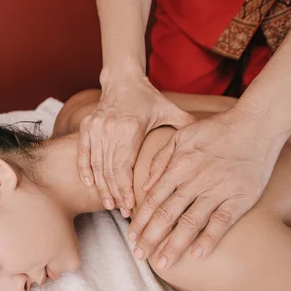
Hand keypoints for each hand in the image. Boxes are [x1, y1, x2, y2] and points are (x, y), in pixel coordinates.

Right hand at [77, 75, 194, 216]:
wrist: (122, 80)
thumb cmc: (147, 98)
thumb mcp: (168, 109)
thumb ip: (185, 124)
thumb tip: (206, 141)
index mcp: (130, 128)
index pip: (124, 166)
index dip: (125, 189)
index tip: (130, 205)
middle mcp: (110, 129)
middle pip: (110, 170)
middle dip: (116, 193)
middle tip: (122, 211)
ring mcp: (96, 128)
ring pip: (97, 165)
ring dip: (102, 187)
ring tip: (109, 204)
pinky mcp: (87, 127)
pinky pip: (83, 154)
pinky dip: (85, 170)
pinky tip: (90, 184)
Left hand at [129, 105, 290, 267]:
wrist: (256, 125)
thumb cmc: (217, 130)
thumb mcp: (182, 135)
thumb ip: (161, 159)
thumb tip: (145, 185)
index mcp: (179, 167)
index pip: (153, 200)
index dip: (141, 221)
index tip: (132, 237)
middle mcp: (195, 181)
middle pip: (166, 215)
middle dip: (150, 238)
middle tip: (139, 255)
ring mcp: (218, 191)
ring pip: (190, 223)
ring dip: (174, 245)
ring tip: (162, 263)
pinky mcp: (240, 198)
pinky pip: (221, 222)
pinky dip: (209, 239)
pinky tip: (197, 255)